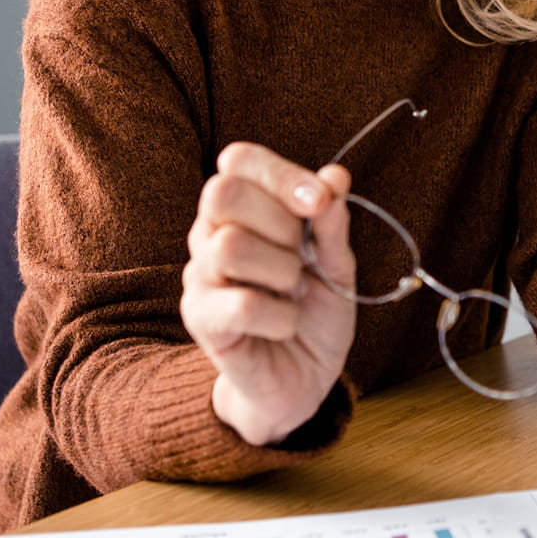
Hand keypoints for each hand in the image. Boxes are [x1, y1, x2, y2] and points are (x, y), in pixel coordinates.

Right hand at [181, 142, 355, 445]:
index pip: (239, 160)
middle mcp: (211, 234)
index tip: (319, 202)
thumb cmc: (313, 312)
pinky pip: (239, 304)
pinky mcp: (200, 320)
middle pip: (222, 192)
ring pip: (229, 246)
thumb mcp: (336, 264)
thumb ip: (331, 222)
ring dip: (281, 271)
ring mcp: (200, 276)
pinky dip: (280, 316)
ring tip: (294, 292)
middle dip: (280, 221)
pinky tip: (286, 325)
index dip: (280, 173)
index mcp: (243, 208)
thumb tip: (335, 176)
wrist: (301, 378)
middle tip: (302, 256)